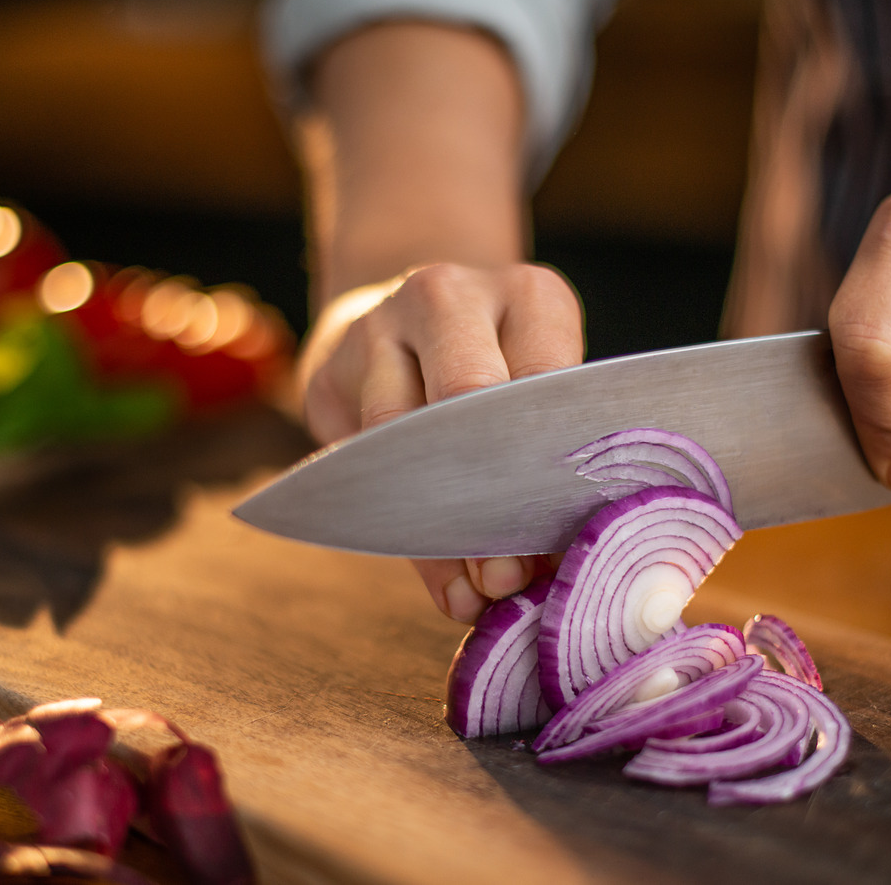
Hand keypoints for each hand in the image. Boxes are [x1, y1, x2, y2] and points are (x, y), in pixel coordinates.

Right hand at [299, 261, 583, 621]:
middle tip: (509, 576)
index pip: (547, 378)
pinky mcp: (326, 373)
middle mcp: (449, 297)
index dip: (554, 463)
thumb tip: (560, 570)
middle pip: (468, 393)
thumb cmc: (499, 369)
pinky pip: (361, 463)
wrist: (399, 317)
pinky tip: (441, 582)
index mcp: (527, 295)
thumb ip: (551, 460)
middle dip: (490, 495)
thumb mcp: (541, 387)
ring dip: (441, 530)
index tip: (563, 539)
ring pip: (401, 435)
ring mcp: (378, 327)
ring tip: (474, 594)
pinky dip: (402, 533)